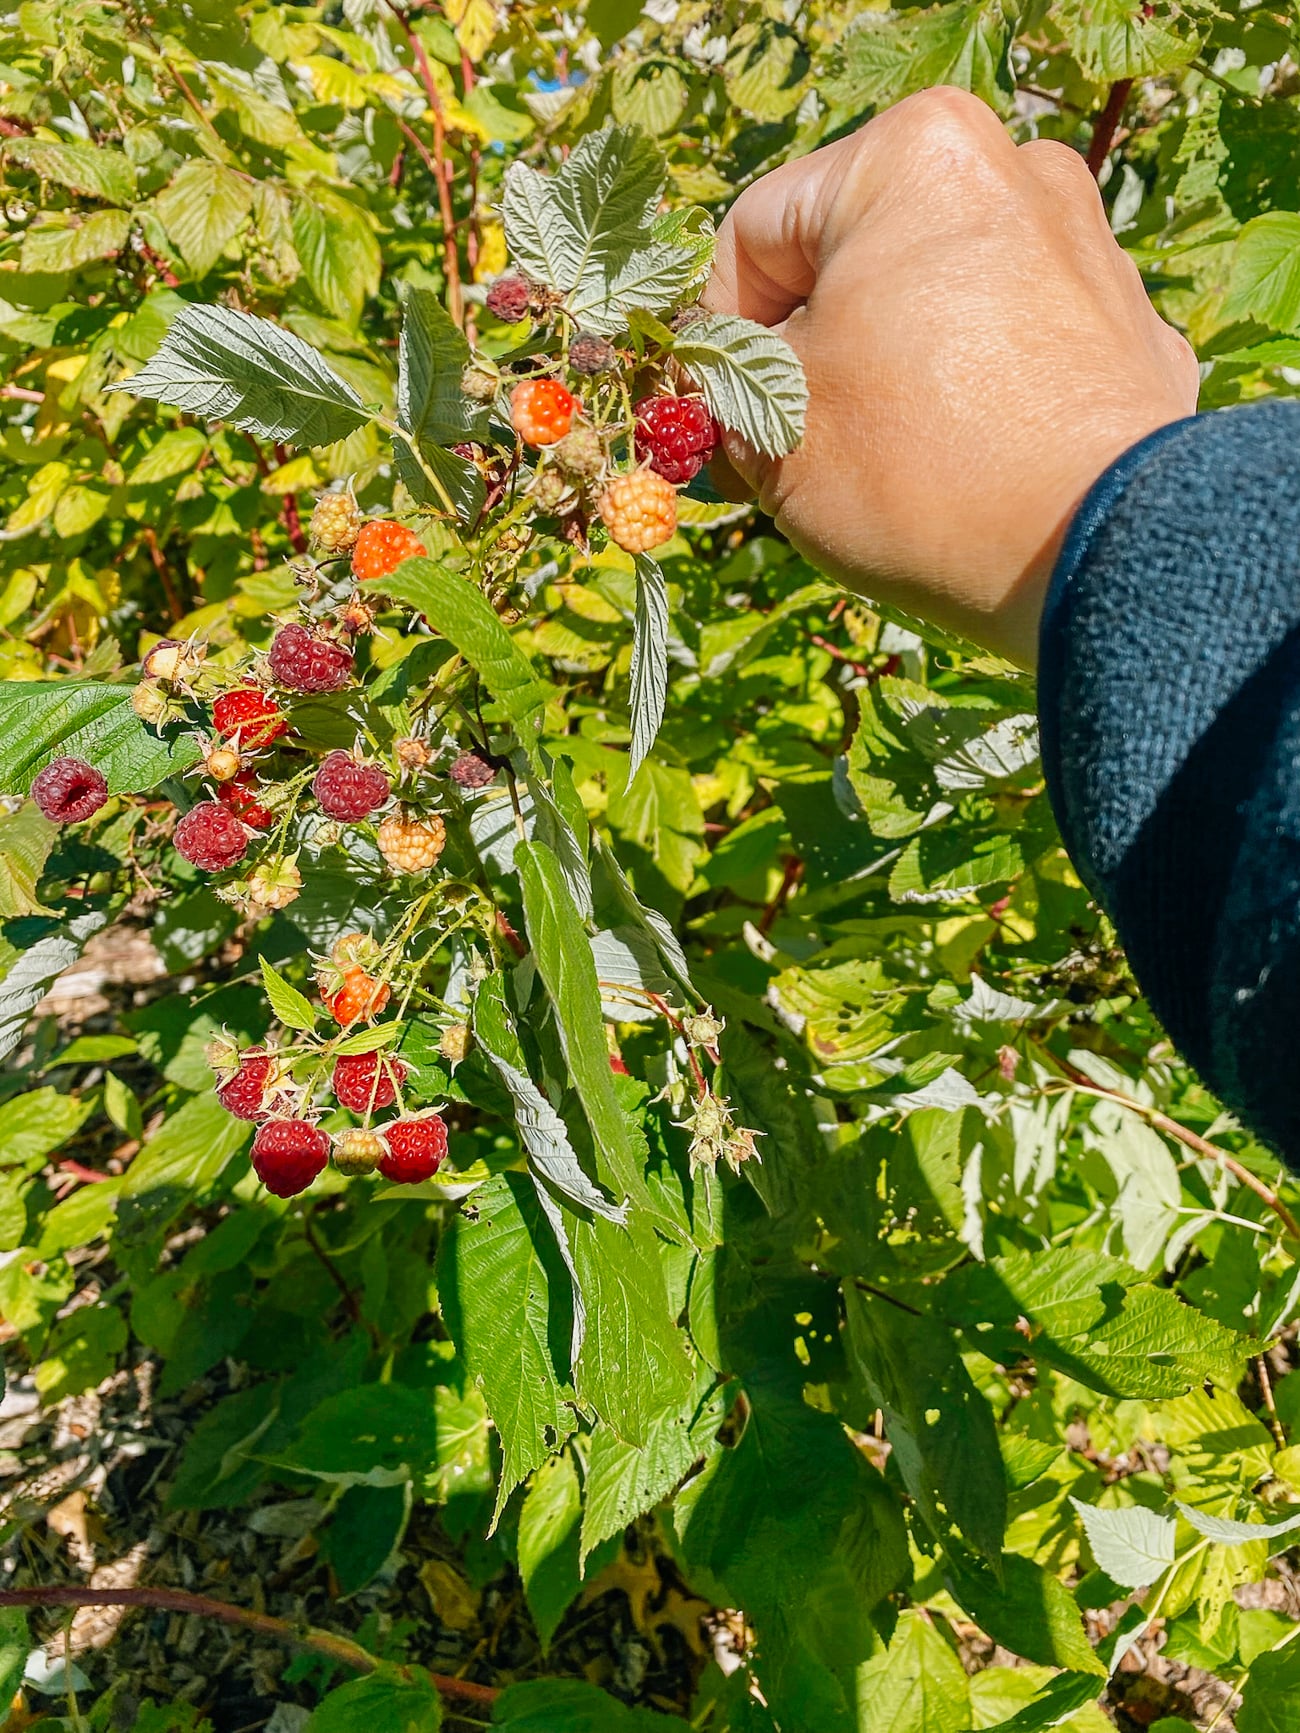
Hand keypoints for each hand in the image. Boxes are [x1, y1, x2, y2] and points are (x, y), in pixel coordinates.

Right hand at [703, 87, 1199, 666]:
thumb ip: (721, 388)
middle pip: (851, 265)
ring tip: (865, 474)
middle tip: (773, 453)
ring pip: (932, 308)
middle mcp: (1015, 171)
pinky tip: (951, 476)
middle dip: (804, 357)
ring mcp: (1086, 250)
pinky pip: (1008, 356)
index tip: (706, 419)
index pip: (754, 234)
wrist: (1095, 559)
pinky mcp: (1128, 333)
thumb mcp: (770, 430)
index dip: (710, 336)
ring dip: (882, 378)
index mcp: (914, 156)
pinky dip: (968, 403)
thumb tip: (711, 394)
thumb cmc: (916, 472)